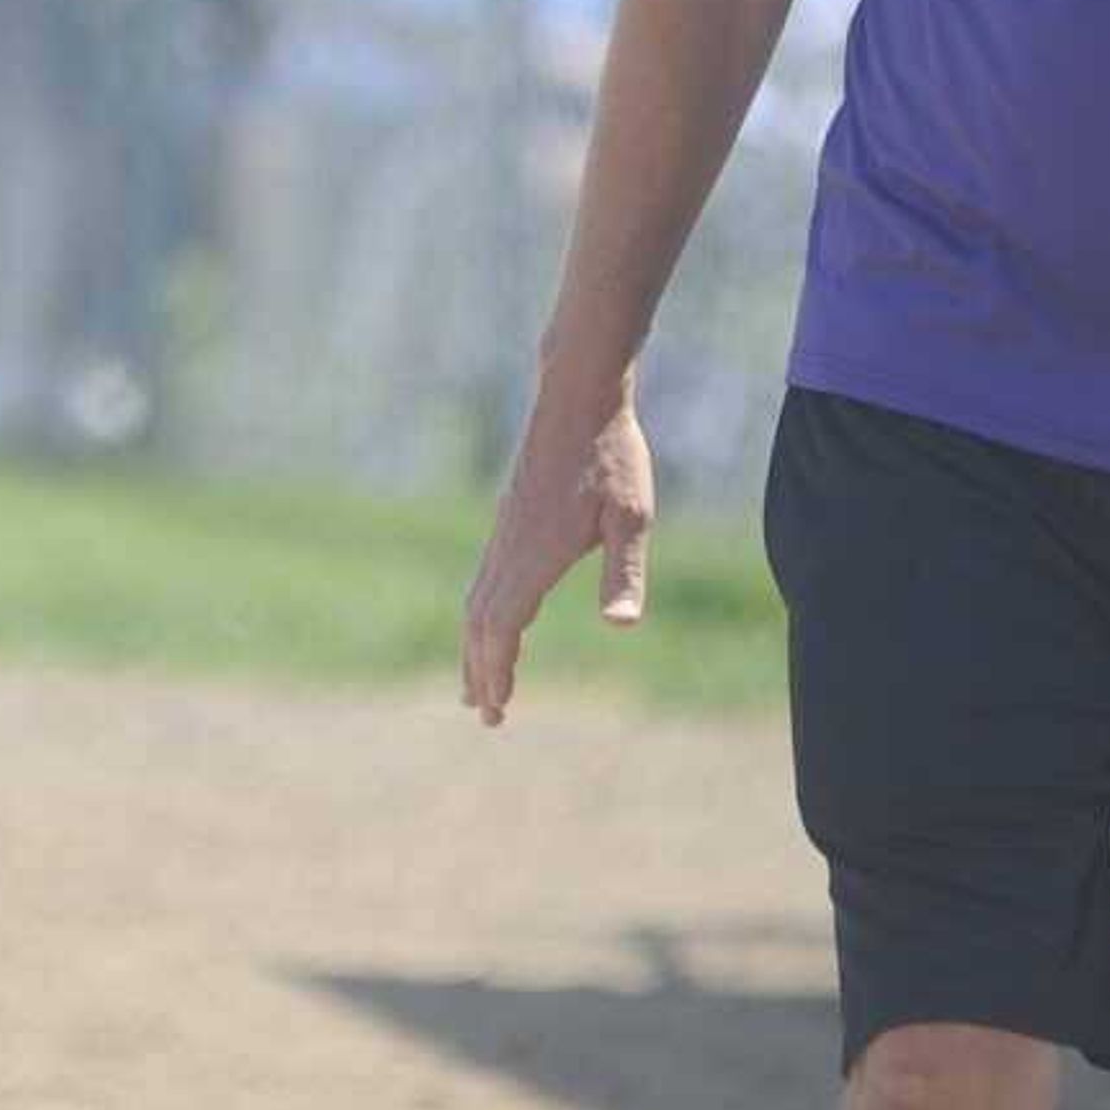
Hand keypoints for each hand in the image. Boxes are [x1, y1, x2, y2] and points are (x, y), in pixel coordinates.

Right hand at [460, 392, 654, 727]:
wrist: (579, 397)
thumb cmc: (612, 456)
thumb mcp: (632, 516)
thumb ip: (625, 572)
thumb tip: (622, 625)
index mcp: (534, 555)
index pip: (503, 628)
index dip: (497, 671)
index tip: (495, 709)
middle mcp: (508, 548)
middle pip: (481, 623)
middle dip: (481, 670)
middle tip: (485, 713)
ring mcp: (505, 532)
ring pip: (478, 601)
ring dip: (477, 645)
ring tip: (478, 680)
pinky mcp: (510, 518)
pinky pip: (485, 579)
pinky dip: (483, 614)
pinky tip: (496, 621)